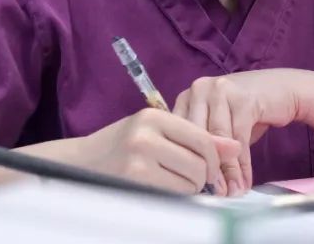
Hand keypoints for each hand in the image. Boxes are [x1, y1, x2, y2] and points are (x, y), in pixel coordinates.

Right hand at [66, 108, 240, 194]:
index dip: (212, 159)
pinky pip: (174, 194)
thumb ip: (193, 137)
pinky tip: (160, 189)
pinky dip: (175, 197)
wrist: (79, 164)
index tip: (208, 169)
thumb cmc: (120, 148)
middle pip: (200, 162)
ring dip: (188, 188)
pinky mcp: (135, 181)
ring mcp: (139, 158)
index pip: (203, 139)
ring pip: (190, 181)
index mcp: (154, 117)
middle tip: (191, 180)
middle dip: (202, 177)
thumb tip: (234, 147)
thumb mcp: (153, 132)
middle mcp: (147, 134)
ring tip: (171, 183)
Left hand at [173, 69, 303, 195]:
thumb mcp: (219, 125)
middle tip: (215, 195)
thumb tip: (196, 181)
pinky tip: (245, 181)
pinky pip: (239, 138)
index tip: (194, 188)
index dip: (187, 162)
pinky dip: (242, 164)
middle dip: (206, 169)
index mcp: (187, 96)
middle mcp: (200, 89)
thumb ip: (205, 145)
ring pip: (218, 139)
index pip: (178, 133)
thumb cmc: (247, 111)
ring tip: (231, 192)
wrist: (282, 90)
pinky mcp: (243, 99)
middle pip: (196, 135)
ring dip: (226, 171)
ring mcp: (221, 90)